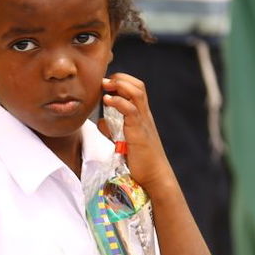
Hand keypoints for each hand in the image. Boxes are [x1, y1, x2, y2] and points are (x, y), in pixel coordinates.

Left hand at [100, 73, 175, 196]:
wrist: (154, 176)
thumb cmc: (139, 160)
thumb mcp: (122, 140)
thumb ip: (112, 129)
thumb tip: (100, 120)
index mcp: (142, 116)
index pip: (136, 89)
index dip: (122, 82)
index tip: (106, 83)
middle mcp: (145, 115)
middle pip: (138, 86)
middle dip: (120, 78)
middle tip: (104, 81)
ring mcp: (143, 122)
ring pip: (137, 93)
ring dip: (120, 85)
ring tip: (106, 85)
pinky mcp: (139, 132)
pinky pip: (131, 110)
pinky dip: (118, 102)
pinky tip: (107, 100)